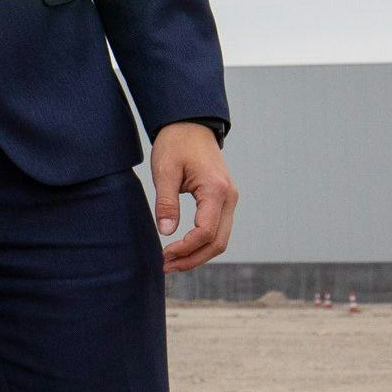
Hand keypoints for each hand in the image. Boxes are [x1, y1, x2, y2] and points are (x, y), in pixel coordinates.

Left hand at [151, 122, 236, 271]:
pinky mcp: (223, 201)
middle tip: (165, 266)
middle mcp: (229, 198)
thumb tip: (165, 232)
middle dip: (192, 259)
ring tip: (171, 262)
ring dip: (197, 254)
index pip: (205, 232)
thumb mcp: (164, 171)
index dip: (184, 248)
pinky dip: (202, 243)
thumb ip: (166, 202)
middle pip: (217, 242)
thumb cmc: (176, 144)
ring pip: (220, 239)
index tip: (163, 255)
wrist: (190, 125)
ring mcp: (229, 200)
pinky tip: (182, 249)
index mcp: (216, 190)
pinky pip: (217, 229)